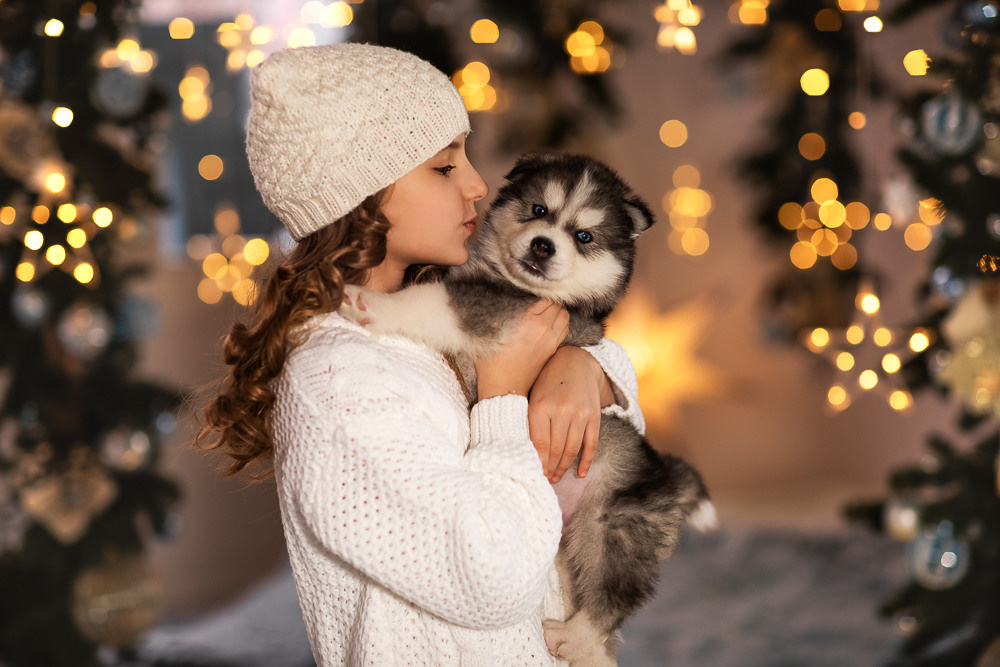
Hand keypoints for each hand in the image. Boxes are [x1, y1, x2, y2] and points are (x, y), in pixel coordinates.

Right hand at [475, 300, 568, 400]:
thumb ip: (497, 310)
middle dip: (548, 300)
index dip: (535, 292)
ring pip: (565, 316)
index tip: (528, 292)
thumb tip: (499, 293)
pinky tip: (548, 324)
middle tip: (536, 300)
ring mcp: (550, 340)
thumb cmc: (491, 360)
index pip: (543, 296)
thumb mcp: (488, 331)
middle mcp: (543, 329)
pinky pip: (564, 329)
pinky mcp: (552, 349)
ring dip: (557, 311)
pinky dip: (560, 323)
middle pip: (557, 304)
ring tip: (544, 311)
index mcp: (528, 321)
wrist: (502, 388)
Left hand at [528, 346, 615, 480]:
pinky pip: (591, 444)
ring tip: (557, 477)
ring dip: (564, 467)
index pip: (539, 445)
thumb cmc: (547, 381)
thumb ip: (530, 421)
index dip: (538, 463)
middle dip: (550, 468)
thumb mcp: (533, 396)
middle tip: (545, 479)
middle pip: (555, 450)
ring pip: (572, 450)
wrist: (576, 361)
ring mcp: (580, 414)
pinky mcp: (594, 416)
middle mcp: (561, 411)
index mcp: (541, 407)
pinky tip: (581, 473)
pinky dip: (586, 461)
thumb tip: (526, 452)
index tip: (534, 474)